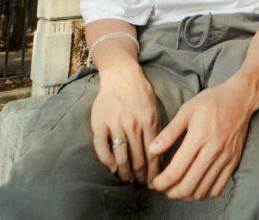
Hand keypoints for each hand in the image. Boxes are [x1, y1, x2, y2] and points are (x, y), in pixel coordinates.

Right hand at [90, 66, 160, 184]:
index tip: (154, 182)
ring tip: (128, 179)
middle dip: (141, 175)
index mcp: (149, 121)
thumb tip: (159, 156)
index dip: (153, 171)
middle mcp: (133, 124)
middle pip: (137, 158)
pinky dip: (107, 160)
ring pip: (121, 155)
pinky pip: (101, 146)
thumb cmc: (140, 94)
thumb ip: (156, 131)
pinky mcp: (99, 123)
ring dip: (125, 172)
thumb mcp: (154, 110)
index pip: (153, 153)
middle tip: (141, 183)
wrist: (121, 76)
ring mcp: (115, 124)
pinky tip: (112, 168)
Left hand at [148, 78, 254, 199]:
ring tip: (176, 190)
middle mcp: (213, 150)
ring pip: (202, 190)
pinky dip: (203, 194)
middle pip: (188, 185)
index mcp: (199, 137)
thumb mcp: (186, 110)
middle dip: (171, 192)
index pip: (176, 170)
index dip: (161, 182)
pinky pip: (218, 188)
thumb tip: (152, 150)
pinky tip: (194, 189)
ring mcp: (225, 158)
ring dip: (185, 196)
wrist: (240, 99)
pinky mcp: (233, 162)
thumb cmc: (211, 102)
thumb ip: (169, 132)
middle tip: (162, 189)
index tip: (154, 183)